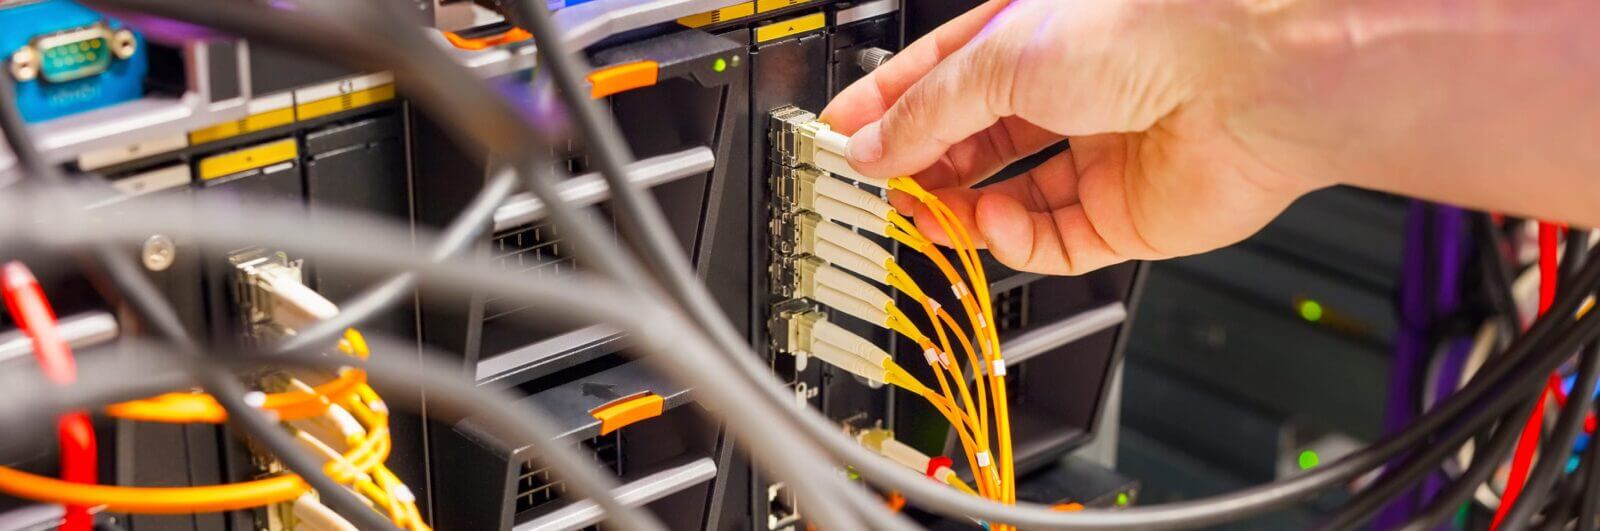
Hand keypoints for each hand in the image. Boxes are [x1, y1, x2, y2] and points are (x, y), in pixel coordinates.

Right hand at [822, 0, 1324, 274]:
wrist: (1249, 78)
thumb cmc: (1147, 28)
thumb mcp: (1000, 59)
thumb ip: (927, 113)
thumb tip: (874, 149)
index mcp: (1037, 35)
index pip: (943, 75)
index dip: (889, 106)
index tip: (843, 134)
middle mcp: (1072, 91)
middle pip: (972, 140)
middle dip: (919, 163)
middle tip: (873, 184)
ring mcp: (1100, 154)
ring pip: (1006, 196)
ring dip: (956, 208)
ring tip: (919, 213)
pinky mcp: (1126, 214)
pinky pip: (1050, 239)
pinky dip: (1012, 238)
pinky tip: (991, 222)